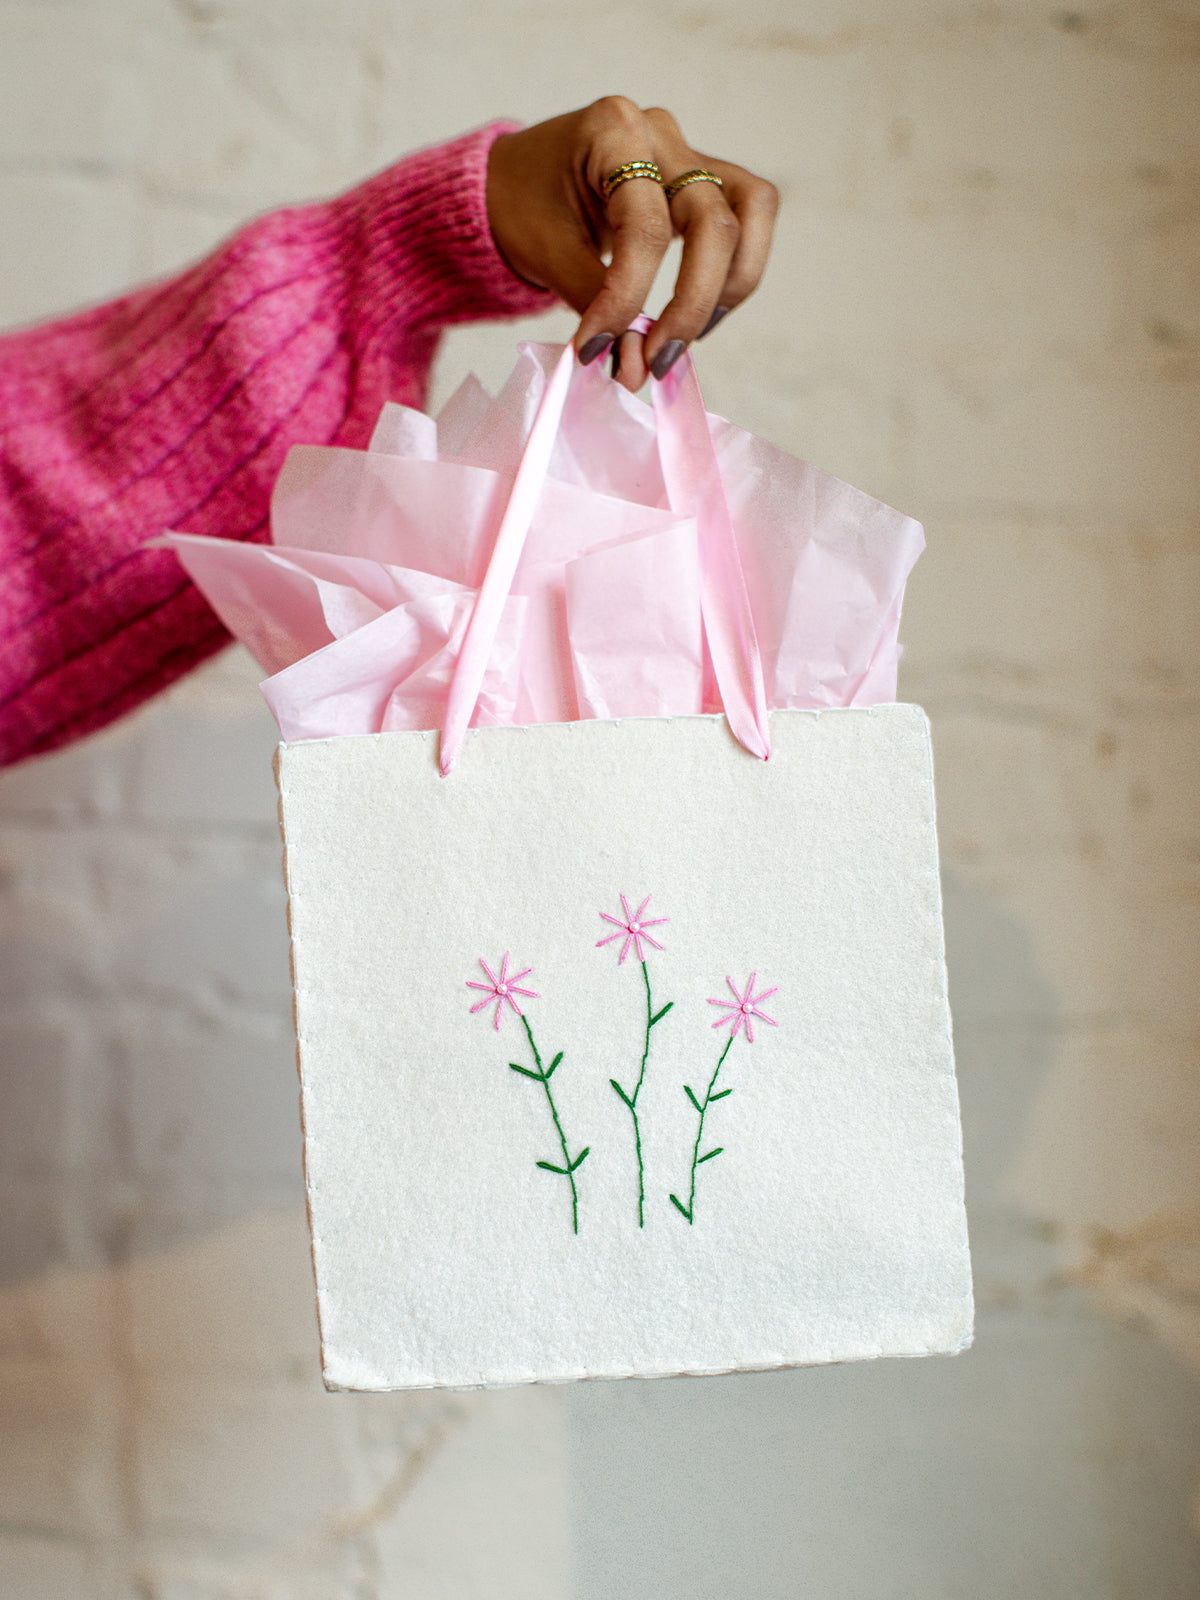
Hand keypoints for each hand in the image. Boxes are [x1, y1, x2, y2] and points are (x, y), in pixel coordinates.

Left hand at [486, 97, 777, 390]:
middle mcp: (661, 134)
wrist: (515, 183)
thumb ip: (594, 307)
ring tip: (690, 336)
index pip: (646, 228)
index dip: (628, 299)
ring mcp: (689, 152)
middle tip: (655, 361)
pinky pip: (749, 216)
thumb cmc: (523, 206)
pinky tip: (704, 310)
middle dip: (691, 304)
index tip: (597, 349)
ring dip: (731, 285)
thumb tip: (635, 370)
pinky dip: (736, 269)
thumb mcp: (545, 254)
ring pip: (752, 211)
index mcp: (613, 132)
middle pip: (715, 222)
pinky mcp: (704, 179)